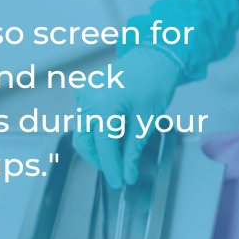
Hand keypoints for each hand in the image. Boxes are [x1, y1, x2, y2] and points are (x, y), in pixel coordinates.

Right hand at [73, 47, 179, 187]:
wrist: (155, 57)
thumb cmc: (154, 83)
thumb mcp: (146, 122)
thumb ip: (132, 151)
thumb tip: (127, 174)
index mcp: (103, 105)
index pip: (102, 146)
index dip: (110, 167)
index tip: (118, 181)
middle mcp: (87, 98)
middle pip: (84, 141)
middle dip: (99, 159)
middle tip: (117, 171)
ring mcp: (84, 93)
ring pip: (82, 131)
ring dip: (98, 145)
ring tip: (120, 149)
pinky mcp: (85, 91)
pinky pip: (85, 118)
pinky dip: (98, 130)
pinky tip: (116, 132)